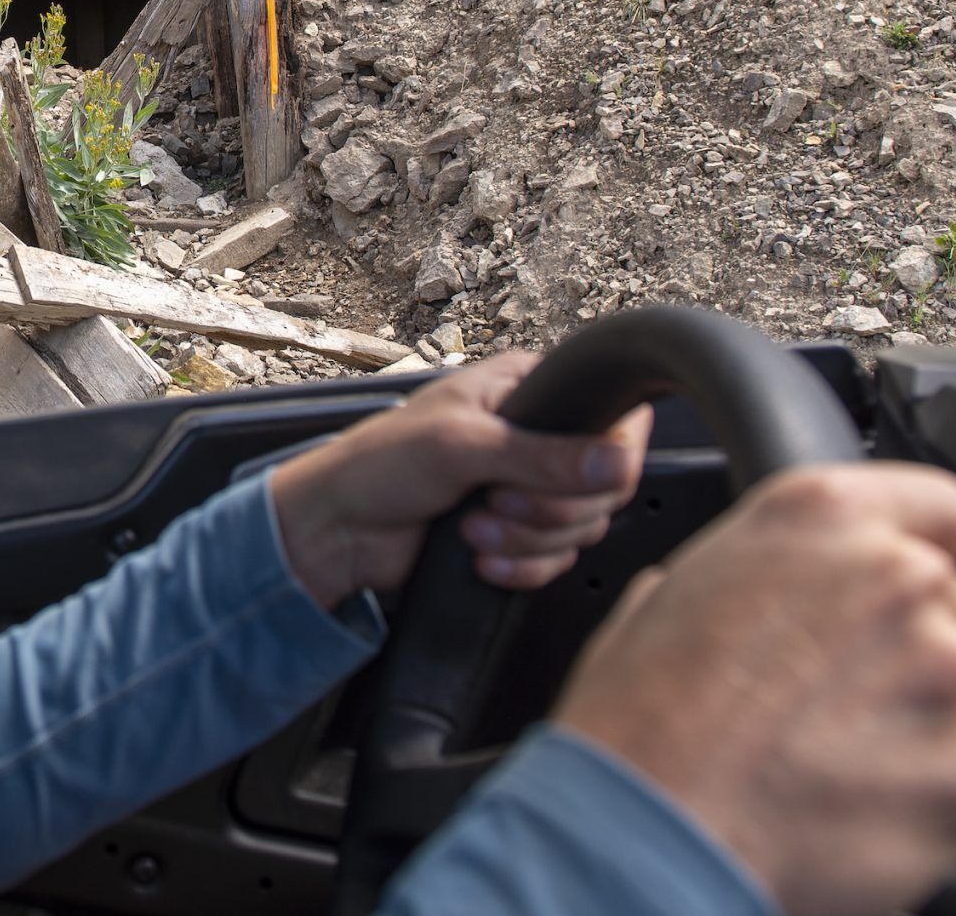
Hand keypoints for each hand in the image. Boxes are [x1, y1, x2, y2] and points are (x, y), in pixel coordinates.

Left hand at [270, 352, 651, 608]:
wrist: (339, 531)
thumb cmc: (379, 465)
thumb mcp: (461, 447)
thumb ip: (541, 455)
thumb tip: (614, 462)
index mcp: (527, 389)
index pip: (616, 420)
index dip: (608, 457)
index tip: (575, 478)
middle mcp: (535, 435)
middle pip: (604, 486)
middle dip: (549, 508)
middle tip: (497, 501)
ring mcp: (528, 488)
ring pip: (581, 528)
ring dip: (527, 540)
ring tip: (474, 526)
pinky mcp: (518, 535)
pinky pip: (556, 561)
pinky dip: (521, 567)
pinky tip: (481, 557)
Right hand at [553, 463, 955, 915]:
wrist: (654, 833)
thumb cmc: (644, 721)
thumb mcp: (669, 595)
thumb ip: (752, 573)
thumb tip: (761, 594)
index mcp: (820, 515)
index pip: (941, 506)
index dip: (921, 552)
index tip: (902, 593)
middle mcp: (898, 575)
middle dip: (914, 653)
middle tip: (837, 702)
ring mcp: (951, 669)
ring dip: (926, 726)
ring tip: (840, 764)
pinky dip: (940, 797)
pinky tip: (862, 807)